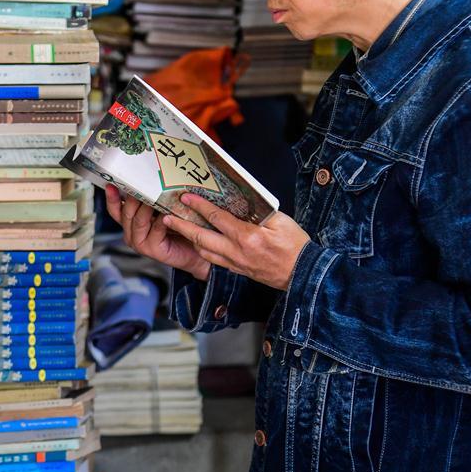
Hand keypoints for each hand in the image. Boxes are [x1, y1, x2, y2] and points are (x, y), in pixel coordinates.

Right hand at [105, 185, 210, 280]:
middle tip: (142, 183)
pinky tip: (168, 211)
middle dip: (133, 197)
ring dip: (147, 207)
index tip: (112, 184)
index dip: (112, 198)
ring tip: (155, 194)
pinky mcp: (152, 250)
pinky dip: (162, 219)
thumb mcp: (161, 211)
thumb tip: (152, 179)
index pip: (116, 210)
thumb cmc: (179, 228)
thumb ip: (153, 200)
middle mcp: (131, 234)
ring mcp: (140, 243)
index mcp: (130, 223)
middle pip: (126, 213)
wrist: (194, 250)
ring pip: (139, 221)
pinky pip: (156, 229)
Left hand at [161, 193, 310, 290]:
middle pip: (202, 238)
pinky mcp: (238, 270)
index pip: (216, 218)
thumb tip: (243, 202)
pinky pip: (214, 260)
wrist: (303, 274)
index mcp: (247, 236)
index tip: (186, 197)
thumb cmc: (295, 246)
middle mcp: (236, 252)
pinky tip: (199, 243)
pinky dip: (203, 250)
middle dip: (182, 226)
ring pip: (204, 252)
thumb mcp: (281, 221)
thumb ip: (260, 211)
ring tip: (178, 229)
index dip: (199, 206)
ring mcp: (236, 263)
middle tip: (167, 218)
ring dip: (189, 239)